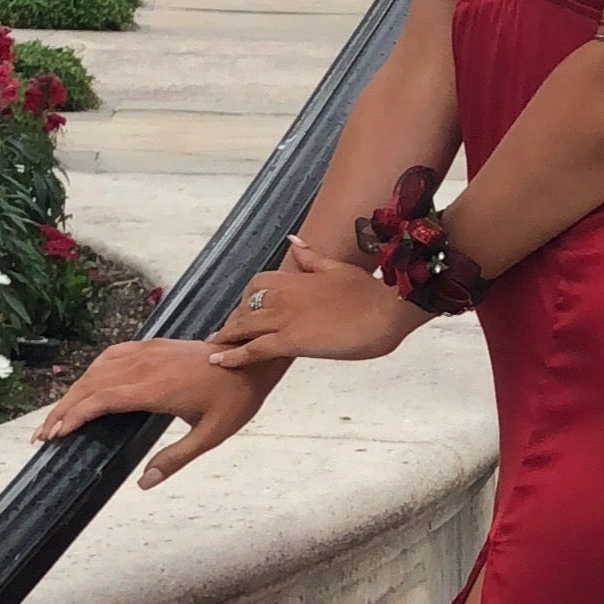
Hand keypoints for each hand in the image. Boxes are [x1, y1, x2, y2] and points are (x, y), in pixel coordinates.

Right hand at [28, 334, 283, 487]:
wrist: (251, 359)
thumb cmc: (234, 398)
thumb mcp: (211, 435)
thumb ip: (176, 458)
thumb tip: (145, 483)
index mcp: (156, 388)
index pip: (102, 399)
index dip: (75, 415)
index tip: (56, 434)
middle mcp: (146, 365)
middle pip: (91, 384)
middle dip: (63, 409)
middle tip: (42, 435)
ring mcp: (148, 352)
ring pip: (98, 369)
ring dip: (74, 391)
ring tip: (57, 416)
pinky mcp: (152, 346)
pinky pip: (112, 355)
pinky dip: (92, 371)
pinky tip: (85, 385)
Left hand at [206, 236, 425, 368]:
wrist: (389, 309)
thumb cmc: (372, 292)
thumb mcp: (339, 268)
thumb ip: (313, 258)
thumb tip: (293, 242)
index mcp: (298, 277)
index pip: (260, 284)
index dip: (249, 298)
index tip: (244, 309)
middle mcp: (286, 295)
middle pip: (247, 305)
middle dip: (235, 319)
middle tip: (224, 334)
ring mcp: (286, 317)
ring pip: (244, 325)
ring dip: (227, 336)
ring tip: (214, 347)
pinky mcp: (292, 340)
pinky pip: (253, 348)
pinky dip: (233, 355)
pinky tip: (218, 361)